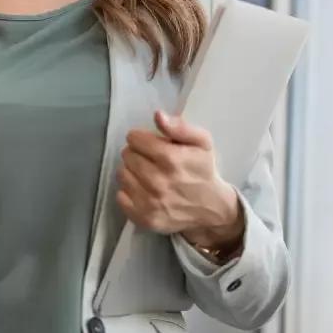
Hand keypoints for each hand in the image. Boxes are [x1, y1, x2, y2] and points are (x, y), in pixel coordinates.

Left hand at [116, 110, 243, 249]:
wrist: (212, 208)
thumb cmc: (204, 170)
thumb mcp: (202, 142)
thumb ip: (180, 127)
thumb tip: (158, 115)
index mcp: (171, 159)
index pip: (134, 139)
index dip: (141, 138)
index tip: (150, 144)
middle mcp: (158, 181)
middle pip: (126, 155)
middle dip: (136, 154)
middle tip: (150, 160)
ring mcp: (150, 202)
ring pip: (122, 174)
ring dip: (131, 172)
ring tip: (146, 174)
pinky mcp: (144, 218)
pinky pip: (120, 197)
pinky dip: (129, 192)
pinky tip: (143, 190)